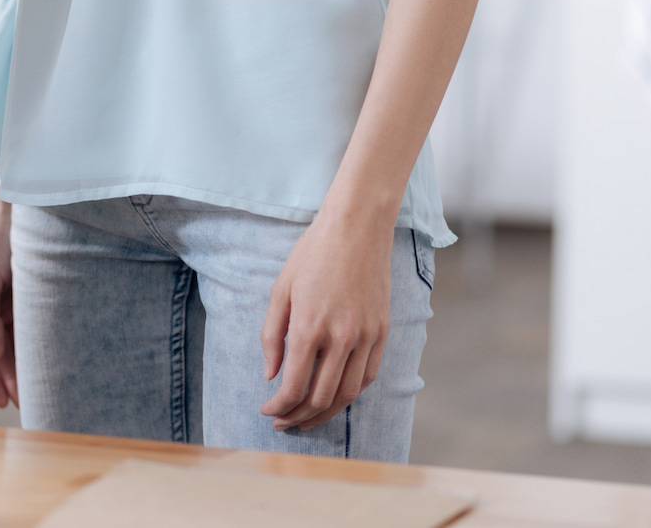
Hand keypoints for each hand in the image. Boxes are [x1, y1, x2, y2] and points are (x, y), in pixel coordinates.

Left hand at [260, 209, 392, 430]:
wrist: (357, 227)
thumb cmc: (313, 253)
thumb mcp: (280, 290)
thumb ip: (271, 335)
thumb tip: (271, 375)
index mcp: (309, 327)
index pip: (293, 387)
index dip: (278, 407)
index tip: (267, 410)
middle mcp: (341, 338)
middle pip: (320, 398)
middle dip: (298, 417)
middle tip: (283, 422)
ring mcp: (366, 336)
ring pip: (349, 394)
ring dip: (326, 413)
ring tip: (307, 419)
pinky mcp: (383, 331)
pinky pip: (369, 375)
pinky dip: (352, 393)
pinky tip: (335, 396)